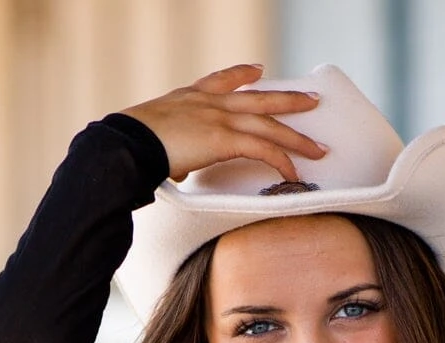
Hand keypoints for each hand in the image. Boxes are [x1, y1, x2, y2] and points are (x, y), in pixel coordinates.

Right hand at [122, 64, 324, 183]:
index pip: (221, 80)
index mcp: (189, 98)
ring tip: (318, 147)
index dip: (242, 74)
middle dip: (286, 100)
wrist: (127, 143)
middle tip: (311, 100)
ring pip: (268, 125)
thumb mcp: (151, 139)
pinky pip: (262, 149)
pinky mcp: (224, 138)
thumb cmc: (131, 147)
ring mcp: (218, 118)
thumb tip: (170, 167)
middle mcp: (208, 102)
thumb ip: (170, 150)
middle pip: (258, 98)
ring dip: (296, 137)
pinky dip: (281, 160)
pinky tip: (294, 170)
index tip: (258, 70)